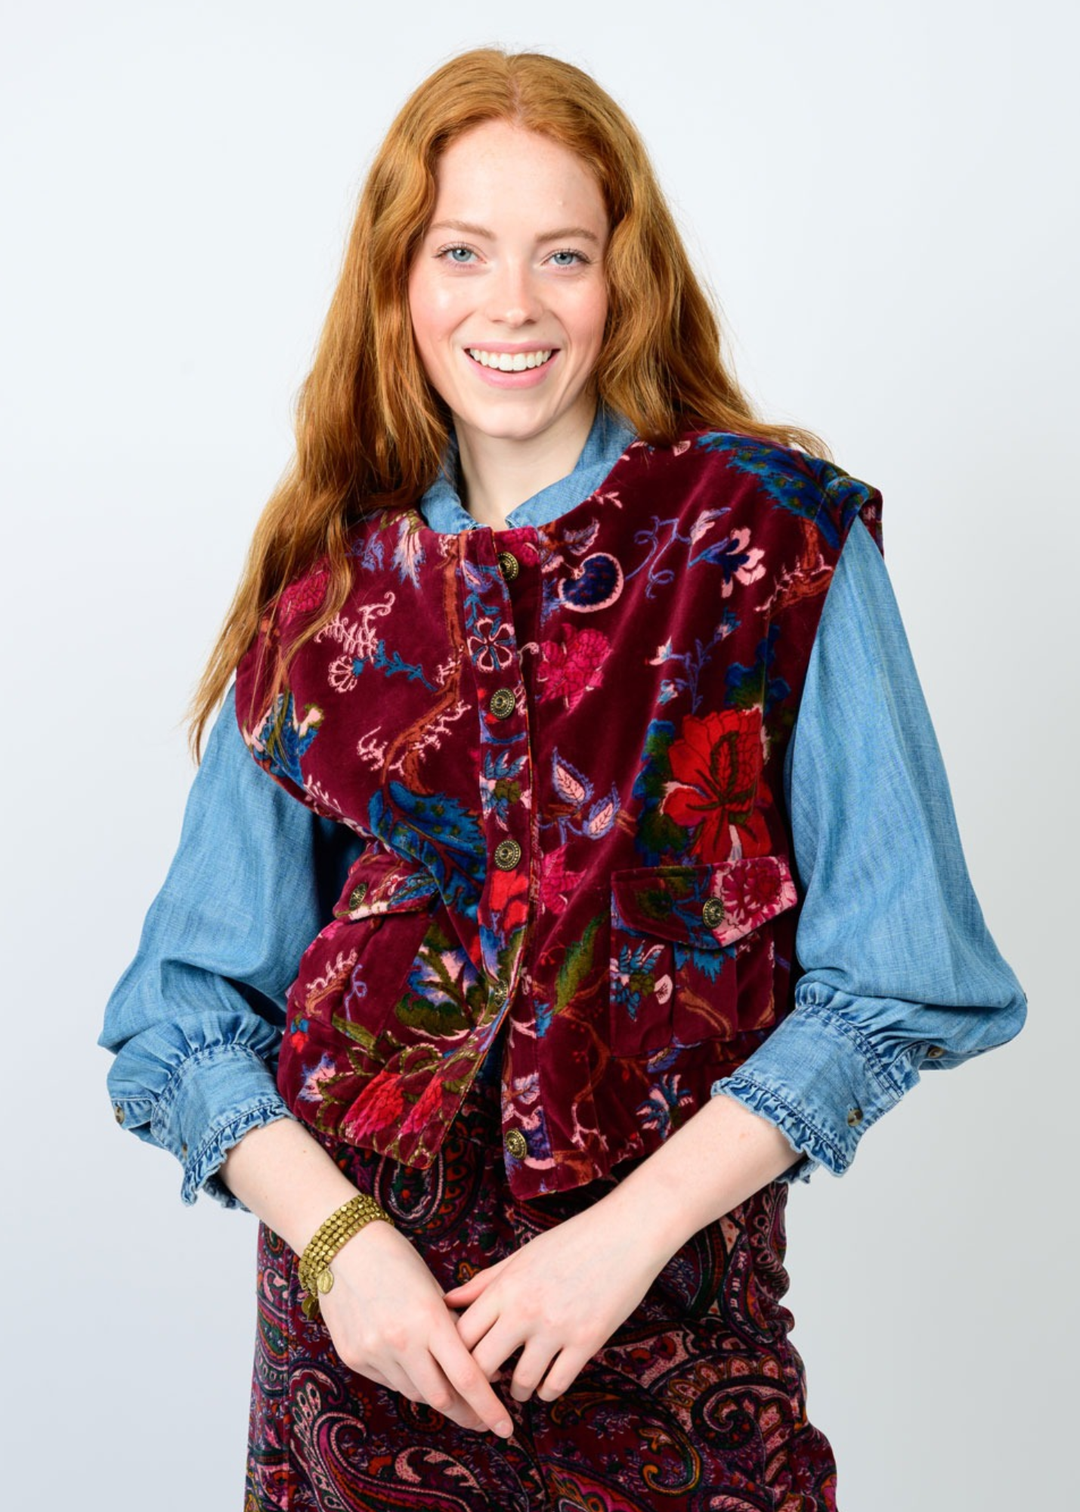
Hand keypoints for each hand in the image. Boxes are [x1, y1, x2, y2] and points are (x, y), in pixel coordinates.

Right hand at [316, 1217, 513, 1437]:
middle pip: (441, 1398)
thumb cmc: (397, 1260)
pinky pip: (389, 1381)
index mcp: (428, 1319)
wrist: (342, 1245)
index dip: (489, 1408)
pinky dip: (407, 1379)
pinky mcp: (353, 1358)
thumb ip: (453, 1330)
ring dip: (436, 1394)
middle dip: (466, 1413)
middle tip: (483, 1420)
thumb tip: (480, 1370)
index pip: (467, 1377)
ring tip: (450, 1388)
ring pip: (414, 1393)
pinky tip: (412, 1363)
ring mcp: (373, 1352)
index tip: (506, 1428)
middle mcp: (400, 1341)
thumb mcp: (433, 1291)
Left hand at [442, 1196, 670, 1405]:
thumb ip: (485, 1282)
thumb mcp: (523, 1256)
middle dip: (480, 1380)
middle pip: (482, 1364)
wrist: (626, 1233)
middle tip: (486, 1386)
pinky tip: (547, 1384)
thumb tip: (449, 1301)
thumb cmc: (572, 1241)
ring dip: (517, 1391)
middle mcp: (525, 1309)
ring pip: (521, 1382)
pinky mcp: (586, 1341)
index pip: (462, 1334)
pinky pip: (556, 1384)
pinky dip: (547, 1391)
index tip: (462, 1363)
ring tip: (520, 1388)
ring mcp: (556, 1327)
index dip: (455, 1355)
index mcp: (506, 1286)